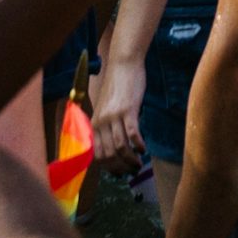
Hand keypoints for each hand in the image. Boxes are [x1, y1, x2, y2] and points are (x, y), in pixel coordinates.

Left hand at [88, 51, 150, 172]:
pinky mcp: (128, 109)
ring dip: (131, 160)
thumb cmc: (117, 87)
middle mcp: (101, 122)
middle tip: (133, 170)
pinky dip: (138, 145)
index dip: (108, 167)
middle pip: (109, 154)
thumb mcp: (106, 109)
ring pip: (120, 147)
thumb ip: (107, 127)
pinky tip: (144, 149)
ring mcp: (114, 116)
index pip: (97, 155)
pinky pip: (132, 134)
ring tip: (140, 163)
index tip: (120, 173)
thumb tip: (116, 150)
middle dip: (121, 167)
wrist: (123, 64)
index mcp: (94, 124)